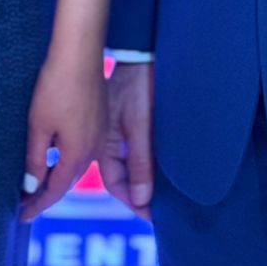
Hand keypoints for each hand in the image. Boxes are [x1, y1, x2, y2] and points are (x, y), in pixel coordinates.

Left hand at [19, 49, 104, 221]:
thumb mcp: (39, 125)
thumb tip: (31, 187)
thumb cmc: (57, 87)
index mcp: (77, 154)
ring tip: (37, 183)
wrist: (80, 53)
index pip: (55, 191)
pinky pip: (83, 150)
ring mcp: (99, 135)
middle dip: (46, 194)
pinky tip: (56, 155)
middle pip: (67, 181)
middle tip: (25, 203)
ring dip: (57, 177)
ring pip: (76, 166)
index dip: (37, 205)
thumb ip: (36, 159)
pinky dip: (67, 160)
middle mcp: (93, 150)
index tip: (20, 216)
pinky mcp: (99, 120)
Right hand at [99, 59, 153, 220]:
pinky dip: (145, 163)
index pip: (115, 183)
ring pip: (128, 163)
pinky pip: (133, 148)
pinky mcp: (127, 119)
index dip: (132, 201)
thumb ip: (141, 161)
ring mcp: (117, 129)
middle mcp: (107, 138)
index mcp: (104, 141)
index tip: (151, 215)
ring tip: (162, 195)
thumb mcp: (141, 124)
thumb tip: (142, 199)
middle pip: (121, 176)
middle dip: (137, 195)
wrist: (142, 50)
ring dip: (142, 180)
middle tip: (159, 211)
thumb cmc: (139, 84)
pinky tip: (159, 167)